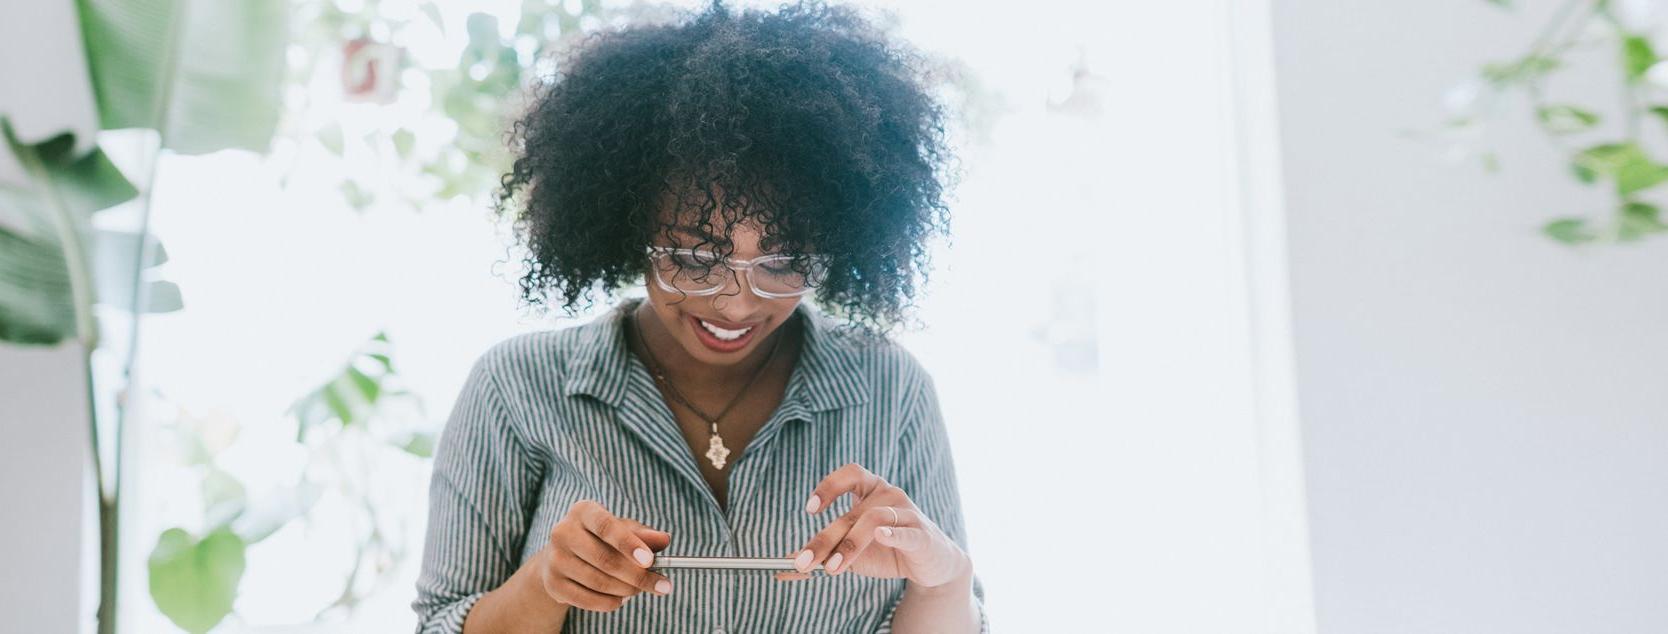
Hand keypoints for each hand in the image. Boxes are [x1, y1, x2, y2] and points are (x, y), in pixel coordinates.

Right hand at [533, 500, 673, 611]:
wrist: (561, 557)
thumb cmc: (599, 539)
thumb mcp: (622, 530)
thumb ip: (644, 534)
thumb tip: (665, 539)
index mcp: (583, 511)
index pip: (607, 526)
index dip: (629, 544)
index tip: (650, 560)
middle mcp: (563, 532)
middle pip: (605, 559)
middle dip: (638, 575)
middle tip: (662, 585)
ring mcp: (555, 559)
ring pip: (598, 582)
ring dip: (626, 590)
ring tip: (639, 590)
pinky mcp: (552, 583)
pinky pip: (586, 600)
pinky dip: (609, 603)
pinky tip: (621, 599)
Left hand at [775, 463, 970, 588]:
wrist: (929, 566)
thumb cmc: (887, 550)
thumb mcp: (851, 552)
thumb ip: (823, 554)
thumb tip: (785, 566)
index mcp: (871, 490)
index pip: (850, 474)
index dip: (829, 486)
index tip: (810, 509)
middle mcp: (889, 494)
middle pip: (852, 511)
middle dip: (826, 538)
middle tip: (805, 561)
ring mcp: (908, 512)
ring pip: (874, 519)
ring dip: (850, 543)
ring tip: (833, 567)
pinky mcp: (923, 534)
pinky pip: (906, 530)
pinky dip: (893, 532)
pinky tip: (881, 536)